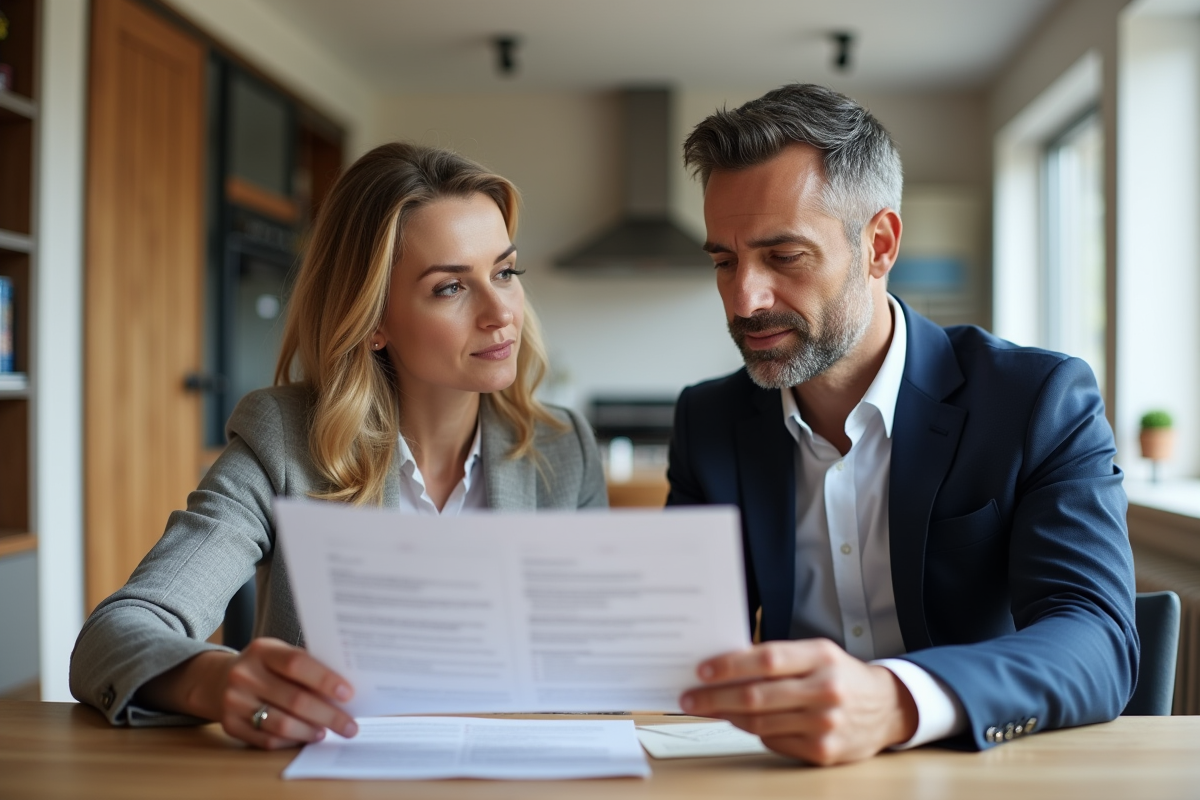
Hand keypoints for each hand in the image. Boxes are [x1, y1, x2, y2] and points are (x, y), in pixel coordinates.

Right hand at [141, 638, 358, 749]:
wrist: (217, 680)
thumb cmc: (264, 666)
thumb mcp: (279, 654)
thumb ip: (305, 667)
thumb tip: (344, 691)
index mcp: (262, 651)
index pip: (297, 664)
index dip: (325, 680)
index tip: (348, 694)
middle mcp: (244, 675)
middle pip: (294, 699)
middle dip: (328, 715)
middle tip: (350, 725)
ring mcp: (234, 701)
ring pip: (281, 724)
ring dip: (311, 732)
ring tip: (328, 732)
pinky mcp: (229, 725)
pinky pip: (267, 740)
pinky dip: (291, 741)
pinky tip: (305, 737)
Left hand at [679, 639, 917, 765]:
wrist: (886, 708)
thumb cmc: (840, 675)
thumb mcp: (816, 654)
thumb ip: (777, 658)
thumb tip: (724, 665)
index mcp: (821, 657)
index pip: (767, 659)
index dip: (730, 666)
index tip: (702, 670)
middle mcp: (826, 690)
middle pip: (757, 695)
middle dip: (715, 697)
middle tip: (689, 698)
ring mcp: (826, 724)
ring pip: (760, 722)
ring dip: (726, 716)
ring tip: (705, 709)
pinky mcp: (823, 752)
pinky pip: (773, 742)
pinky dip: (751, 732)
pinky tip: (738, 722)